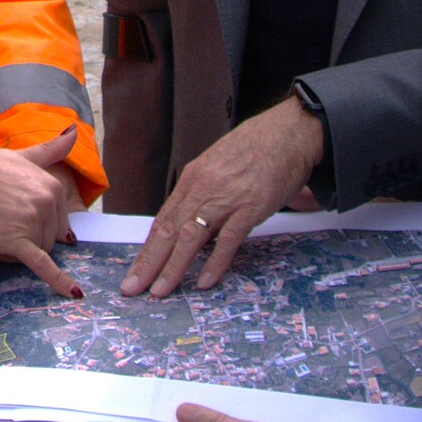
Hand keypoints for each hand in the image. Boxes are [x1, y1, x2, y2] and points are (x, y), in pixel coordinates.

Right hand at [0, 125, 82, 296]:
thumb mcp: (22, 156)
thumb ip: (50, 150)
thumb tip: (74, 131)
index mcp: (53, 185)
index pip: (56, 219)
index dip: (36, 222)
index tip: (15, 214)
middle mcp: (49, 201)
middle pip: (48, 237)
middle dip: (28, 236)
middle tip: (1, 223)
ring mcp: (35, 221)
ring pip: (38, 250)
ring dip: (19, 249)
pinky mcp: (19, 241)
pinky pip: (42, 265)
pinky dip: (59, 281)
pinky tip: (74, 294)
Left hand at [123, 95, 324, 296]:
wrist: (289, 131)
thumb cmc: (256, 148)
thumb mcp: (219, 166)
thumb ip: (204, 194)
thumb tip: (193, 224)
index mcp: (193, 178)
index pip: (163, 220)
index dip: (147, 249)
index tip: (135, 271)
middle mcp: (203, 188)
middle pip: (169, 231)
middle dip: (148, 263)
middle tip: (132, 289)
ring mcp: (226, 198)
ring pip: (191, 237)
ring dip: (173, 267)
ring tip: (160, 291)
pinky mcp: (251, 206)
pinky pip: (228, 238)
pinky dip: (215, 262)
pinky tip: (204, 281)